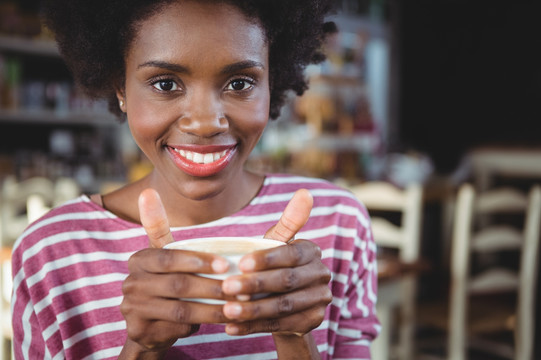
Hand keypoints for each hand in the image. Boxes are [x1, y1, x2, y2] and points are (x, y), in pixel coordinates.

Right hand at [119, 189, 230, 351]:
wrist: (150, 326)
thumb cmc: (166, 282)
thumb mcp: (164, 256)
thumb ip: (158, 226)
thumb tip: (147, 191)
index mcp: (139, 259)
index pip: (170, 257)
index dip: (198, 261)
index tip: (225, 263)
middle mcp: (131, 283)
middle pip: (177, 285)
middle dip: (211, 286)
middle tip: (238, 288)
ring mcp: (132, 309)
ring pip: (180, 310)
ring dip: (212, 309)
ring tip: (236, 307)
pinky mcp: (139, 331)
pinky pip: (176, 330)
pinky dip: (202, 326)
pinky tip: (222, 322)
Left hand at [221, 189, 331, 335]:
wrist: (286, 303)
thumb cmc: (275, 265)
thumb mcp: (278, 244)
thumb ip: (289, 221)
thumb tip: (305, 192)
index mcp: (312, 251)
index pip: (290, 254)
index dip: (266, 259)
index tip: (240, 263)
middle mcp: (321, 275)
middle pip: (286, 282)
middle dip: (254, 285)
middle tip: (226, 287)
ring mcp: (320, 300)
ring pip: (282, 306)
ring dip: (252, 310)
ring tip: (226, 310)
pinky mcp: (312, 322)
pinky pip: (279, 326)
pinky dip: (253, 327)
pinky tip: (231, 327)